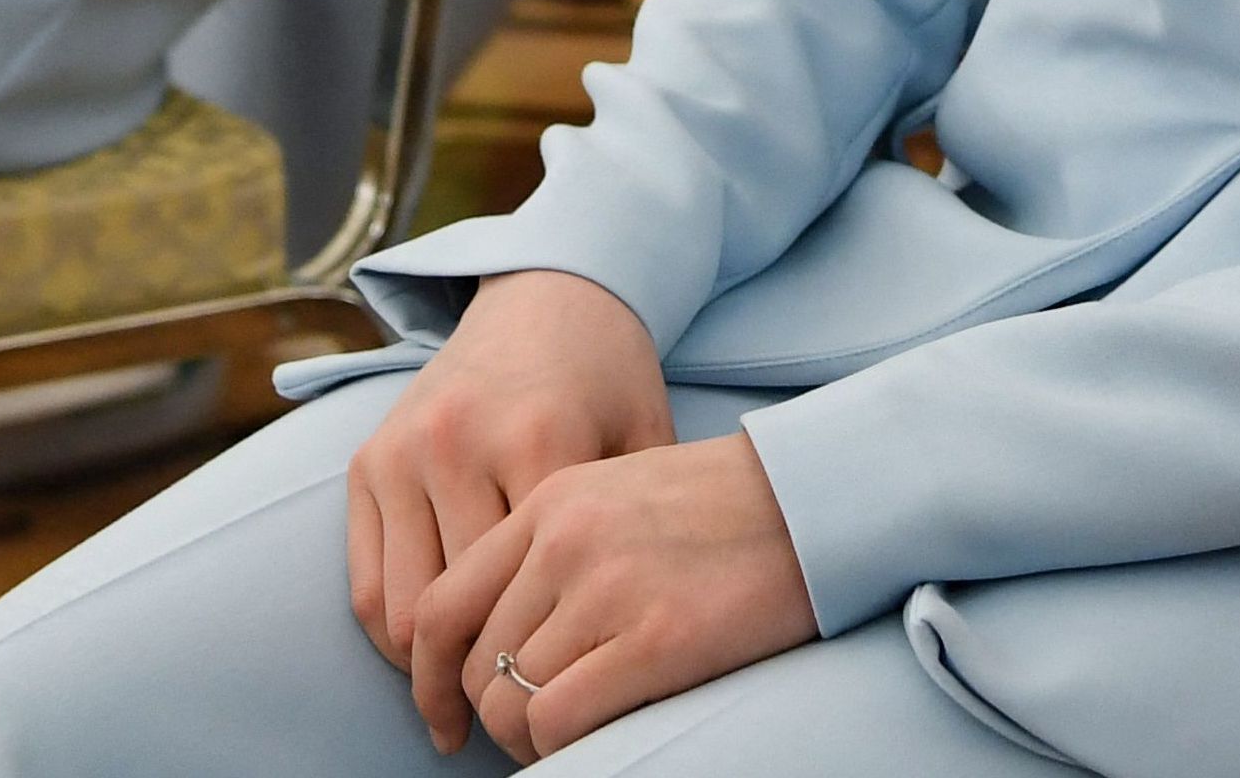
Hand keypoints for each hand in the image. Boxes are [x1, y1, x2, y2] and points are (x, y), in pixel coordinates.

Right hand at [345, 272, 671, 716]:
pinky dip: (393, 636)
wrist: (546, 293)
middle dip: (485, 681)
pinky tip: (431, 660)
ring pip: (402, 611)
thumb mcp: (646, 438)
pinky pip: (366, 583)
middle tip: (514, 724)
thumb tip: (642, 641)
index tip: (564, 708)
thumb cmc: (610, 378)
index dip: (546, 661)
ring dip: (429, 673)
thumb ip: (634, 528)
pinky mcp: (368, 459)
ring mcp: (405, 451)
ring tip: (469, 705)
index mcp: (539, 439)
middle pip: (460, 612)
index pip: (530, 591)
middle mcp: (460, 443)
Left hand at [418, 432, 819, 762]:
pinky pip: (559, 720)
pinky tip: (597, 735)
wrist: (810, 496)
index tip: (446, 718)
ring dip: (531, 736)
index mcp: (547, 500)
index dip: (429, 677)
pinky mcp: (656, 638)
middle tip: (533, 729)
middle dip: (493, 714)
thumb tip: (500, 642)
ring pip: (510, 700)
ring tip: (572, 732)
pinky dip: (562, 746)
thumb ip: (550, 549)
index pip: (439, 605)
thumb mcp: (613, 493)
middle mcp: (563, 540)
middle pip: (473, 663)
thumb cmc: (717, 504)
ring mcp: (607, 587)